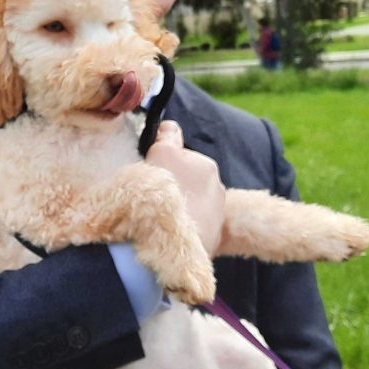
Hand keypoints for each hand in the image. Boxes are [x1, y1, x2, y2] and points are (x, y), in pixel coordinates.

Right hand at [145, 121, 225, 254]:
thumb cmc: (164, 193)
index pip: (182, 158)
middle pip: (187, 182)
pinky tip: (168, 234)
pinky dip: (182, 228)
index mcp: (207, 166)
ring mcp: (216, 216)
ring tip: (159, 219)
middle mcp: (218, 188)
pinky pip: (192, 228)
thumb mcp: (161, 154)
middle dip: (173, 187)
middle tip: (153, 198)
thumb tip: (170, 127)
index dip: (163, 164)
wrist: (170, 241)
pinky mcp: (211, 240)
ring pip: (190, 205)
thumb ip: (167, 138)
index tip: (151, 174)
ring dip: (178, 209)